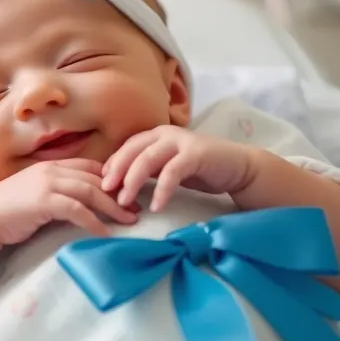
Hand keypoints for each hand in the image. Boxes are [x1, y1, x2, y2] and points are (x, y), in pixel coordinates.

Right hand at [0, 158, 138, 245]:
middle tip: (139, 207)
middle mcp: (51, 170)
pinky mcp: (43, 201)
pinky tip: (105, 234)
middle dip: (121, 192)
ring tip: (131, 221)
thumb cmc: (9, 211)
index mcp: (51, 166)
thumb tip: (85, 206)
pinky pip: (77, 210)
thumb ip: (59, 194)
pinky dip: (94, 222)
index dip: (113, 178)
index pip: (90, 167)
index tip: (130, 192)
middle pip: (96, 178)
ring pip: (90, 191)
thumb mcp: (38, 195)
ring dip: (114, 207)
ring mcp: (47, 183)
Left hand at [101, 126, 259, 212]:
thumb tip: (118, 182)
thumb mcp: (167, 168)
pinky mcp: (196, 154)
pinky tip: (156, 206)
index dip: (112, 164)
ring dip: (133, 181)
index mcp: (156, 135)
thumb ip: (148, 170)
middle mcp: (166, 134)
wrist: (239, 168)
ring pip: (148, 159)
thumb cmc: (200, 170)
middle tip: (105, 191)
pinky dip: (162, 190)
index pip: (126, 147)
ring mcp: (181, 142)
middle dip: (116, 171)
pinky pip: (172, 172)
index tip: (101, 183)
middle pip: (132, 151)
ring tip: (125, 201)